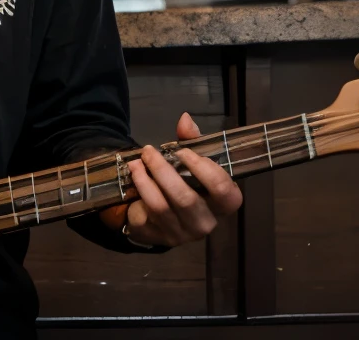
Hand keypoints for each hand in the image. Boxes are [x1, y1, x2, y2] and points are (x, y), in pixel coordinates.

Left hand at [121, 112, 242, 247]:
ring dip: (145, 179)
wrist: (161, 215)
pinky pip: (147, 213)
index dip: (203, 169)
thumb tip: (185, 119)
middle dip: (163, 170)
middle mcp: (206, 223)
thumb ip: (191, 141)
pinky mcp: (160, 239)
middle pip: (187, 199)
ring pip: (162, 206)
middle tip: (149, 151)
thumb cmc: (186, 183)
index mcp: (223, 204)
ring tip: (136, 162)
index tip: (182, 151)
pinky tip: (134, 176)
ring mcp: (183, 234)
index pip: (224, 191)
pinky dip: (139, 191)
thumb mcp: (191, 161)